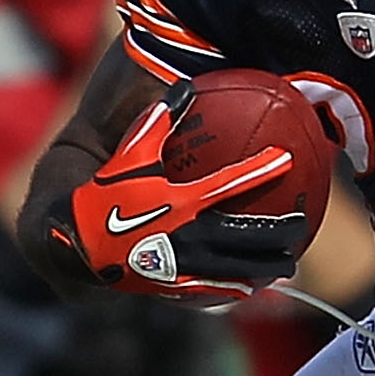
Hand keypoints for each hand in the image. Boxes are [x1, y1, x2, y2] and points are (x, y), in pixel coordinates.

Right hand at [52, 81, 310, 301]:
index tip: (286, 160)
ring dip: (268, 266)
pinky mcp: (173, 287)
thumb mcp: (131, 154)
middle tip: (301, 225)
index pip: (231, 181)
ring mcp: (184, 265)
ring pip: (238, 268)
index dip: (262, 169)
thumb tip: (185, 84)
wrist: (73, 242)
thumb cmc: (104, 194)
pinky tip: (253, 288)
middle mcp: (189, 234)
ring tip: (290, 264)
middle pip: (249, 234)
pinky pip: (214, 291)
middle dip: (280, 232)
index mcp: (182, 199)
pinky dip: (238, 289)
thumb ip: (160, 120)